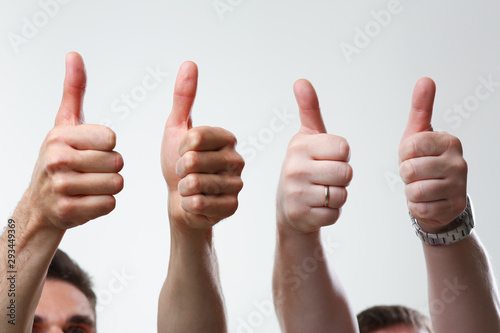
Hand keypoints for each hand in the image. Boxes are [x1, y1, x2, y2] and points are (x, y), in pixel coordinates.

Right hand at [26, 52, 123, 230]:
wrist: (40, 202)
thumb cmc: (60, 159)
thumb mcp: (65, 123)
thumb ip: (74, 91)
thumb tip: (74, 55)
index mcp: (60, 136)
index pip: (112, 139)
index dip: (108, 146)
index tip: (91, 149)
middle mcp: (57, 161)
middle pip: (118, 162)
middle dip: (110, 167)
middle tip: (90, 170)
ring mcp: (61, 188)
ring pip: (117, 184)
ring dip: (109, 186)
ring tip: (89, 185)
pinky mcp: (69, 211)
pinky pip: (110, 204)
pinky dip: (104, 204)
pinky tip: (87, 200)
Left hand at [161, 62, 243, 229]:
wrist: (180, 201)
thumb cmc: (177, 164)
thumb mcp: (177, 128)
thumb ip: (183, 98)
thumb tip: (190, 63)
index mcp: (226, 138)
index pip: (195, 136)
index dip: (180, 146)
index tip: (183, 151)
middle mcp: (237, 159)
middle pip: (192, 161)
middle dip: (179, 170)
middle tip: (185, 173)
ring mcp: (237, 184)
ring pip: (195, 184)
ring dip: (182, 188)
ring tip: (189, 187)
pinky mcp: (232, 206)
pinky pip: (199, 204)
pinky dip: (188, 204)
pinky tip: (195, 202)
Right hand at [276, 79, 351, 234]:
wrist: (288, 207)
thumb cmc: (304, 167)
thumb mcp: (306, 137)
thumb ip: (309, 109)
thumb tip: (301, 81)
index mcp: (299, 145)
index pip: (343, 148)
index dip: (341, 155)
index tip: (326, 157)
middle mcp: (294, 168)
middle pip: (346, 172)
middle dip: (341, 177)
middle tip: (324, 177)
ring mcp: (296, 193)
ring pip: (341, 194)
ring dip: (337, 195)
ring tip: (320, 191)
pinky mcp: (301, 215)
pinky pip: (335, 213)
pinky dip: (330, 212)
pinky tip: (316, 206)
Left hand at [399, 77, 466, 232]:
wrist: (438, 197)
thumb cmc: (424, 162)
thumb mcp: (418, 134)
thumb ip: (421, 108)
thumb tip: (425, 80)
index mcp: (449, 141)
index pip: (409, 146)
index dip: (404, 154)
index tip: (413, 155)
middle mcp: (458, 162)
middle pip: (410, 169)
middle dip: (406, 174)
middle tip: (417, 173)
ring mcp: (458, 185)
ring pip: (415, 190)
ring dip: (411, 191)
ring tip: (421, 185)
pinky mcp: (453, 206)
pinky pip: (420, 208)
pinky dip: (416, 206)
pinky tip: (427, 200)